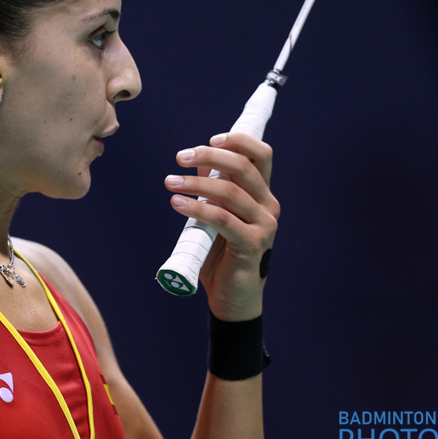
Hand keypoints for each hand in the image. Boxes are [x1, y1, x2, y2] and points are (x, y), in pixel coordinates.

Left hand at [164, 131, 278, 321]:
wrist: (233, 299)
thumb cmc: (223, 257)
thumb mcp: (217, 217)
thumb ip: (213, 190)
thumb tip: (198, 159)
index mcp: (262, 196)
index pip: (261, 155)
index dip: (239, 141)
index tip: (211, 139)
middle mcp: (268, 207)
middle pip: (244, 167)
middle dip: (210, 155)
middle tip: (179, 157)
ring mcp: (263, 226)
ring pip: (229, 191)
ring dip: (194, 183)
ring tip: (169, 182)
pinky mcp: (251, 245)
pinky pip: (221, 219)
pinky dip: (196, 208)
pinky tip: (177, 203)